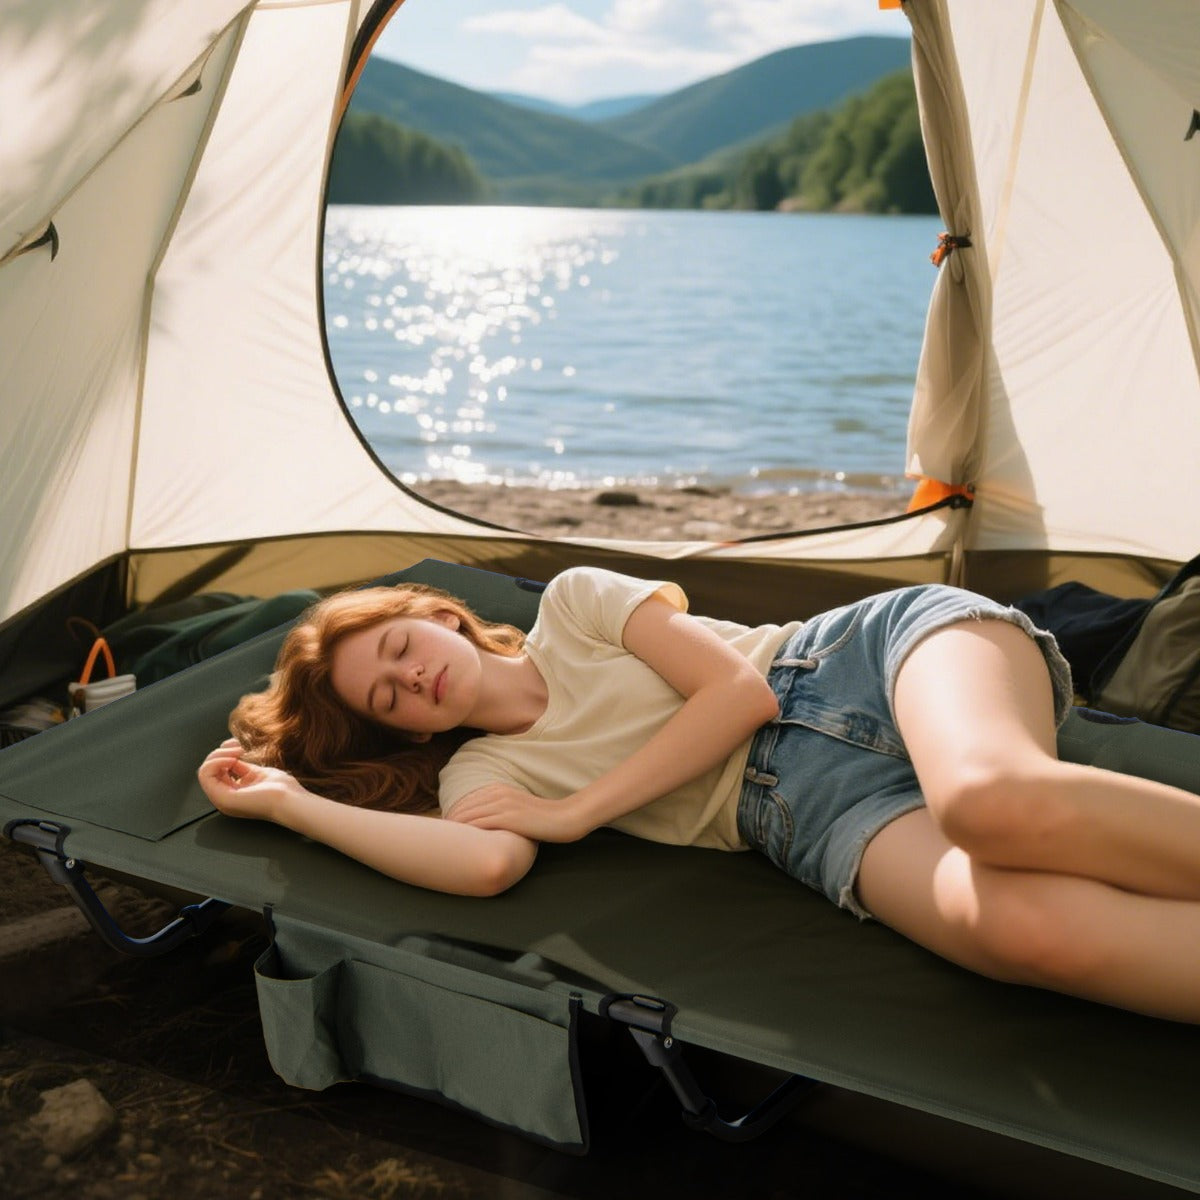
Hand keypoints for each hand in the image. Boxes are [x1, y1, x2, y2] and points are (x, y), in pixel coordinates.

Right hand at [197, 739, 306, 822]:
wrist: (291, 800)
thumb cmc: (282, 789)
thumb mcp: (257, 772)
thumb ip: (242, 767)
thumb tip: (231, 757)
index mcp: (233, 793)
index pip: (217, 771)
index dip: (224, 754)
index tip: (239, 746)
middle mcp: (225, 798)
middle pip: (208, 770)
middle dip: (220, 752)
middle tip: (239, 748)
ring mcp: (222, 800)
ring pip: (203, 771)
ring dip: (218, 755)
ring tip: (237, 751)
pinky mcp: (223, 799)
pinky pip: (205, 776)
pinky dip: (216, 762)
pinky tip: (232, 758)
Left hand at [445, 783, 586, 842]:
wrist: (566, 817)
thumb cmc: (544, 817)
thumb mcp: (520, 808)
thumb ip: (502, 810)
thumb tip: (487, 823)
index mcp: (500, 789)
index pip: (468, 801)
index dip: (454, 815)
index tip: (444, 829)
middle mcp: (499, 794)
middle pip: (464, 807)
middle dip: (449, 822)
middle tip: (435, 839)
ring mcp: (503, 805)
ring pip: (468, 815)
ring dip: (453, 828)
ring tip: (440, 843)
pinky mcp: (509, 817)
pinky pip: (480, 824)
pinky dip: (466, 832)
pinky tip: (458, 843)